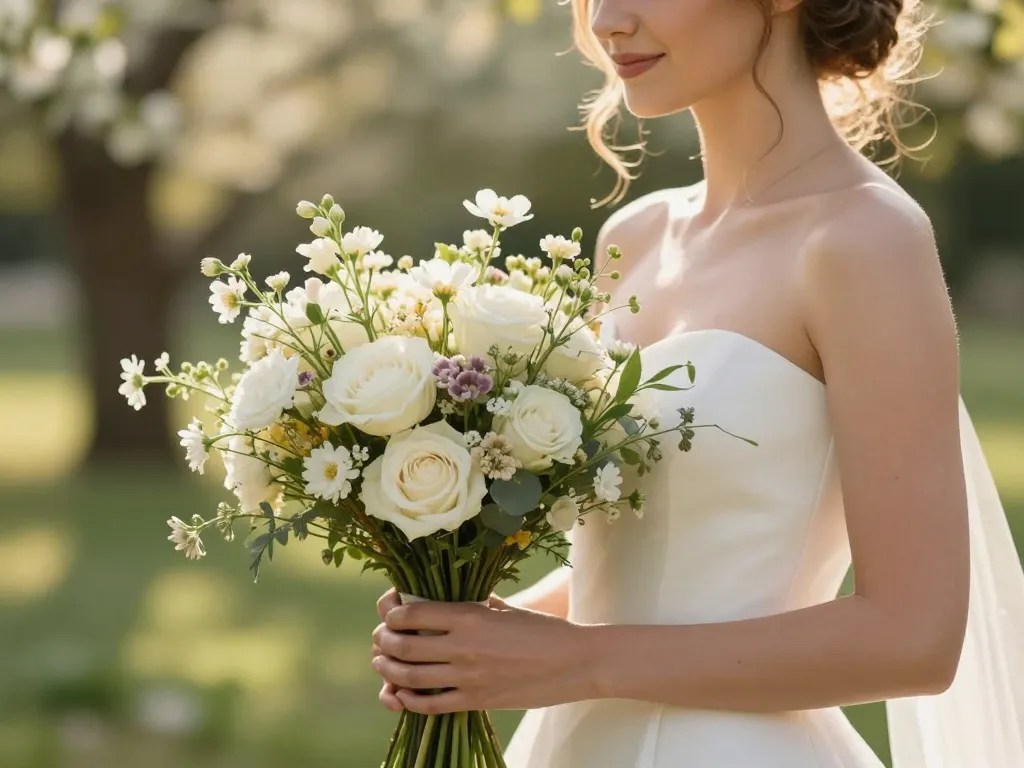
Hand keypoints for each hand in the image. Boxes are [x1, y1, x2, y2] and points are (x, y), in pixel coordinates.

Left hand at [371, 591, 595, 714]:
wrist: (575, 661)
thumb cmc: (542, 629)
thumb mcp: (503, 608)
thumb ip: (472, 605)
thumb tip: (443, 601)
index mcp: (470, 616)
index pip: (414, 612)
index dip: (393, 613)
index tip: (390, 612)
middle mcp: (464, 646)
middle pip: (405, 645)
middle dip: (384, 641)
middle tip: (381, 639)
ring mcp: (468, 677)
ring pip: (410, 677)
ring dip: (388, 671)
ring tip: (382, 664)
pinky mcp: (476, 701)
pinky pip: (431, 705)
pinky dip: (408, 701)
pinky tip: (401, 695)